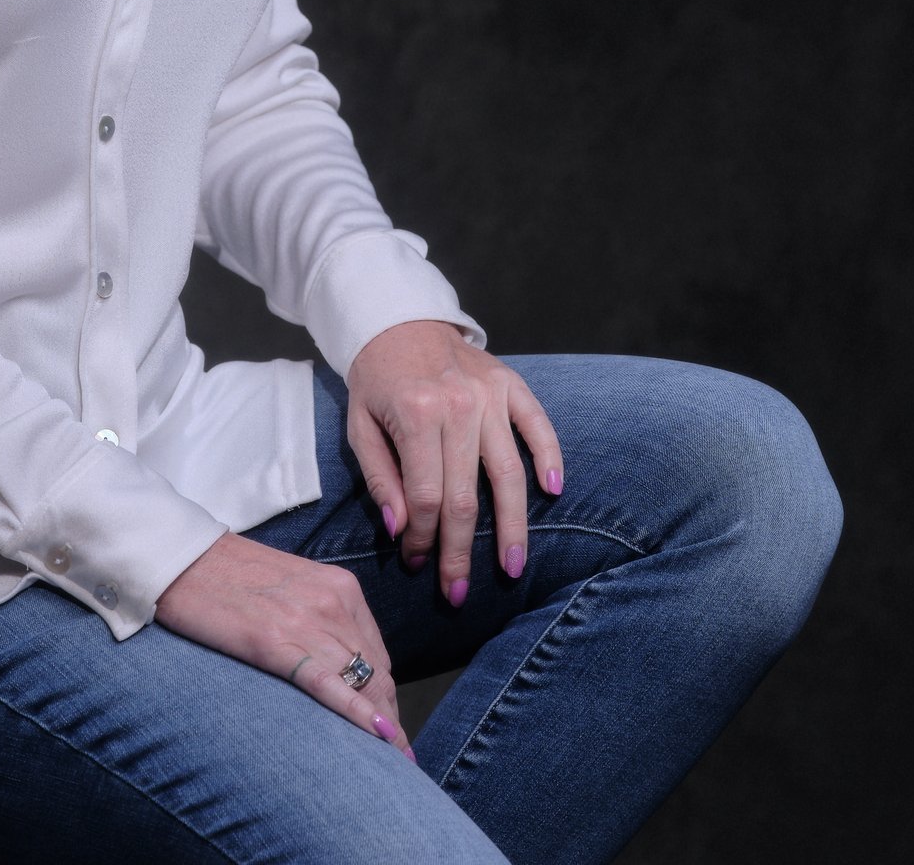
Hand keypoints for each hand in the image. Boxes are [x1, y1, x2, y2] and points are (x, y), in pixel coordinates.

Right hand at [154, 532, 414, 757]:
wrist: (181, 558)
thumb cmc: (229, 573)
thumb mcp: (292, 587)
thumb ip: (320, 618)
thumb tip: (336, 662)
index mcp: (339, 587)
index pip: (377, 653)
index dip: (385, 695)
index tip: (388, 727)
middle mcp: (333, 602)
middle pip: (376, 672)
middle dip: (388, 716)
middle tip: (396, 756)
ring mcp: (307, 621)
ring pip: (361, 683)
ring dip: (381, 726)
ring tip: (394, 763)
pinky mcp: (275, 642)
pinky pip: (328, 686)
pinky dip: (359, 714)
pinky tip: (381, 738)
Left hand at [345, 321, 563, 607]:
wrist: (398, 320)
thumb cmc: (376, 381)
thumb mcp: (360, 427)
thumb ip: (381, 479)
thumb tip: (402, 531)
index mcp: (416, 415)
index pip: (426, 497)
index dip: (423, 540)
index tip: (417, 565)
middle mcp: (458, 405)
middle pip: (466, 497)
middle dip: (461, 552)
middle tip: (459, 592)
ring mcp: (489, 395)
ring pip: (508, 473)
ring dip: (512, 526)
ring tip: (513, 565)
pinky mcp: (511, 384)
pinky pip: (538, 425)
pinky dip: (549, 457)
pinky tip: (552, 492)